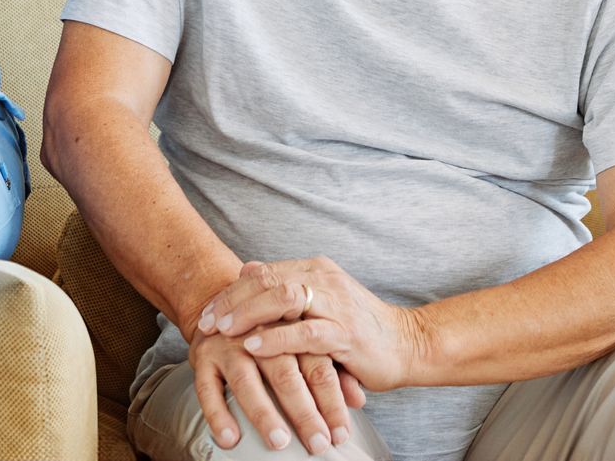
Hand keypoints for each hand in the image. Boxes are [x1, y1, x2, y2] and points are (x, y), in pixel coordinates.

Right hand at [189, 331, 356, 455]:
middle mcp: (260, 335)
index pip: (317, 364)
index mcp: (290, 328)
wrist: (223, 304)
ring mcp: (229, 345)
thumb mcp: (304, 344)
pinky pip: (206, 388)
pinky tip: (230, 439)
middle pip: (285, 372)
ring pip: (246, 380)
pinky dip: (217, 414)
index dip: (331, 399)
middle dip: (303, 411)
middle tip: (319, 442)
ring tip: (279, 441)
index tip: (341, 432)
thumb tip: (359, 400)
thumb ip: (332, 369)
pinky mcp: (202, 357)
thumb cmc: (272, 333)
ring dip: (263, 412)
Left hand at [198, 257, 425, 393]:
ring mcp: (336, 305)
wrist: (408, 344)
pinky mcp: (346, 333)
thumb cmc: (359, 328)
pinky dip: (276, 337)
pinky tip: (254, 345)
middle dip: (232, 301)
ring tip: (223, 329)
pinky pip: (305, 332)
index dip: (232, 291)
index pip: (264, 272)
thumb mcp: (321, 301)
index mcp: (316, 270)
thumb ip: (286, 287)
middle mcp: (325, 280)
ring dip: (248, 314)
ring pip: (284, 298)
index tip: (207, 310)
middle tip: (206, 321)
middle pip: (268, 280)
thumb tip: (247, 269)